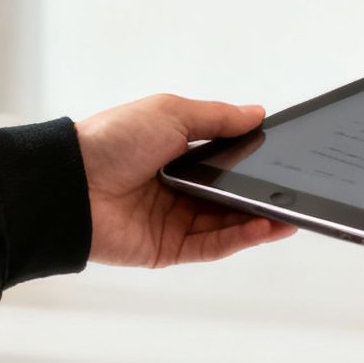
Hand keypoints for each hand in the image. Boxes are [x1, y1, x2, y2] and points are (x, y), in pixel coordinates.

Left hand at [76, 95, 296, 267]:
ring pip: (226, 225)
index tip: (282, 162)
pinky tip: (262, 227)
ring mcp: (173, 221)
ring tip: (288, 214)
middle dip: (261, 196)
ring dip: (258, 220)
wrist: (70, 182)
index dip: (252, 164)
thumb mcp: (171, 113)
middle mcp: (176, 189)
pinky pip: (211, 246)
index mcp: (175, 155)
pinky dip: (240, 238)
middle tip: (293, 194)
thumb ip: (218, 118)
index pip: (225, 163)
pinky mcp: (167, 249)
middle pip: (229, 197)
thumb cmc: (110, 141)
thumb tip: (256, 113)